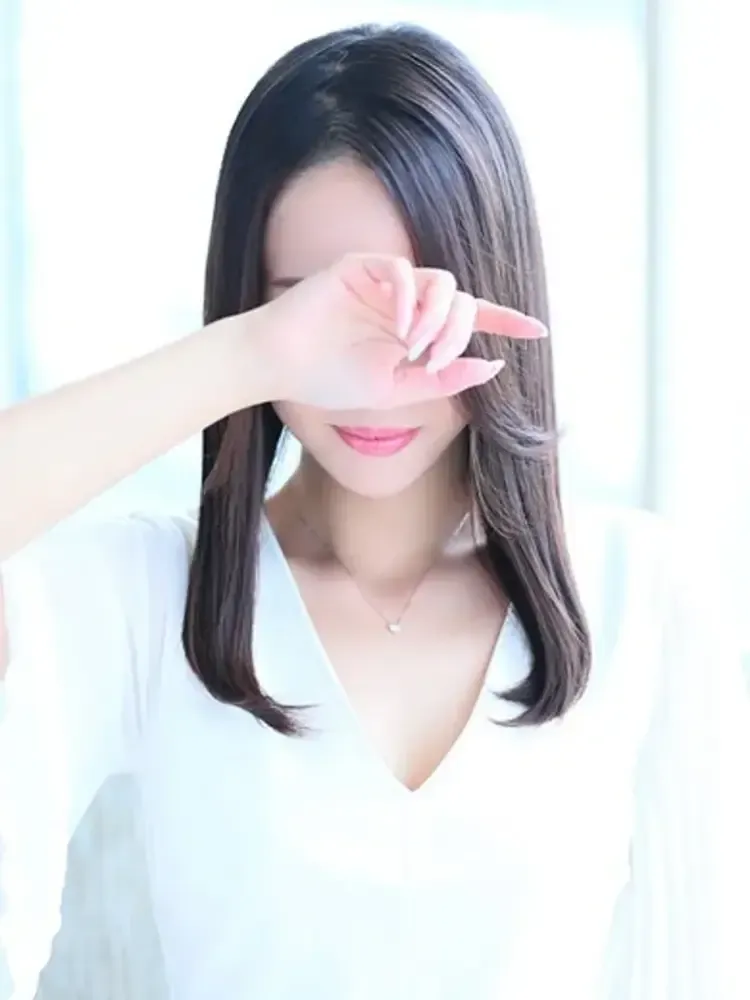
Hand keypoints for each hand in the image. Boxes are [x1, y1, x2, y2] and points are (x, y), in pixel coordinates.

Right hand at [252, 253, 546, 409]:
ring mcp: (385, 282)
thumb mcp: (397, 391)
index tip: (539, 332)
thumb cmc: (330, 380)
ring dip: (439, 319)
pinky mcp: (360, 268)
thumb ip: (443, 380)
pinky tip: (401, 330)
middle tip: (436, 361)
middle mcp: (407, 301)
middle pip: (463, 301)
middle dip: (460, 333)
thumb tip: (492, 366)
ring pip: (440, 282)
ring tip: (417, 349)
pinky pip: (401, 271)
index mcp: (417, 328)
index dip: (506, 321)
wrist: (279, 367)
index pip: (472, 317)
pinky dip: (409, 299)